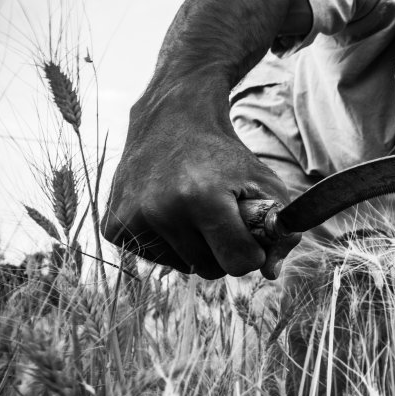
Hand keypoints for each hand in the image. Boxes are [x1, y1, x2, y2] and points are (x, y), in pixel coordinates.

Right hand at [102, 91, 299, 279]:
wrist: (171, 120)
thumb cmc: (225, 156)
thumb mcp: (263, 184)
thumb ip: (280, 231)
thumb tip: (272, 274)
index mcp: (203, 199)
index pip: (239, 263)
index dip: (251, 253)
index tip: (250, 235)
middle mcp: (162, 211)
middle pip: (210, 270)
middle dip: (224, 251)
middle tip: (222, 217)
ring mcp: (133, 219)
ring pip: (184, 267)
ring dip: (196, 247)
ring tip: (194, 209)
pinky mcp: (114, 226)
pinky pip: (156, 259)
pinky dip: (169, 243)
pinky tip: (169, 210)